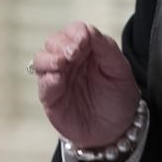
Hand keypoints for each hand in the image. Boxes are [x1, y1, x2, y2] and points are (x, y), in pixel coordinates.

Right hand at [32, 22, 140, 147]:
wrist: (115, 131)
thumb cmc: (118, 97)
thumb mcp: (120, 70)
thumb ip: (106, 48)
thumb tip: (88, 31)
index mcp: (87, 49)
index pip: (75, 31)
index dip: (76, 33)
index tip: (84, 40)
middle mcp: (69, 60)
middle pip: (54, 41)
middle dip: (61, 44)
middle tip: (73, 53)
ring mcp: (58, 77)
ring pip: (41, 58)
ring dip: (49, 58)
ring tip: (62, 63)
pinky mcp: (50, 97)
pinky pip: (43, 84)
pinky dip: (47, 79)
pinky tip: (57, 79)